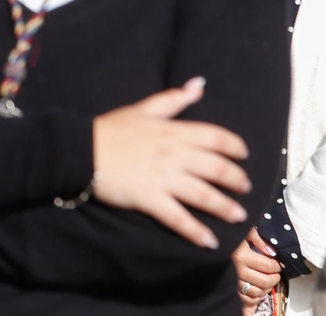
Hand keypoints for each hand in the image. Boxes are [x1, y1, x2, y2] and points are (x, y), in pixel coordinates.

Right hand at [92, 77, 252, 249]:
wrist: (80, 150)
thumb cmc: (110, 129)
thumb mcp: (142, 109)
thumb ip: (172, 99)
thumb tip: (199, 83)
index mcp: (172, 131)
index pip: (215, 137)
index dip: (234, 146)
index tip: (243, 155)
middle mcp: (172, 155)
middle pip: (216, 168)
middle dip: (236, 180)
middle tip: (245, 187)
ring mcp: (162, 178)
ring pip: (203, 195)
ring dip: (224, 207)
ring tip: (238, 216)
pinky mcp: (149, 198)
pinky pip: (178, 218)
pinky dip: (195, 231)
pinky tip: (209, 242)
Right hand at [233, 227, 279, 306]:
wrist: (207, 240)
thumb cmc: (227, 234)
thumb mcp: (242, 230)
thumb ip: (258, 238)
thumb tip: (272, 252)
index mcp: (240, 256)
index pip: (268, 266)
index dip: (277, 266)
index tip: (277, 263)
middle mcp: (236, 270)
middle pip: (265, 281)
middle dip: (275, 278)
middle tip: (276, 273)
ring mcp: (232, 281)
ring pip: (257, 292)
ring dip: (266, 288)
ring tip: (267, 280)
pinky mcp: (229, 288)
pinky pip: (247, 300)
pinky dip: (256, 298)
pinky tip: (258, 289)